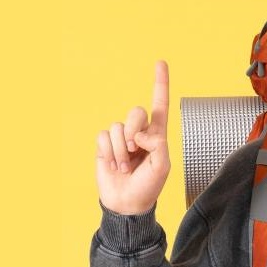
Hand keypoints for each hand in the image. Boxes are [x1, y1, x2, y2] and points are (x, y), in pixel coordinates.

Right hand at [95, 60, 170, 214]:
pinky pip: (104, 136)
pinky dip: (110, 152)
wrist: (127, 203)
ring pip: (118, 127)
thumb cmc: (148, 187)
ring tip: (126, 166)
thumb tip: (140, 133)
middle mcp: (138, 132)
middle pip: (136, 112)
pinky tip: (114, 165)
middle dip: (135, 130)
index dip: (160, 83)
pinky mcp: (104, 145)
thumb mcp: (162, 167)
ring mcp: (120, 138)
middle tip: (136, 151)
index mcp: (157, 134)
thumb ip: (158, 145)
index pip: (159, 104)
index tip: (160, 62)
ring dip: (122, 150)